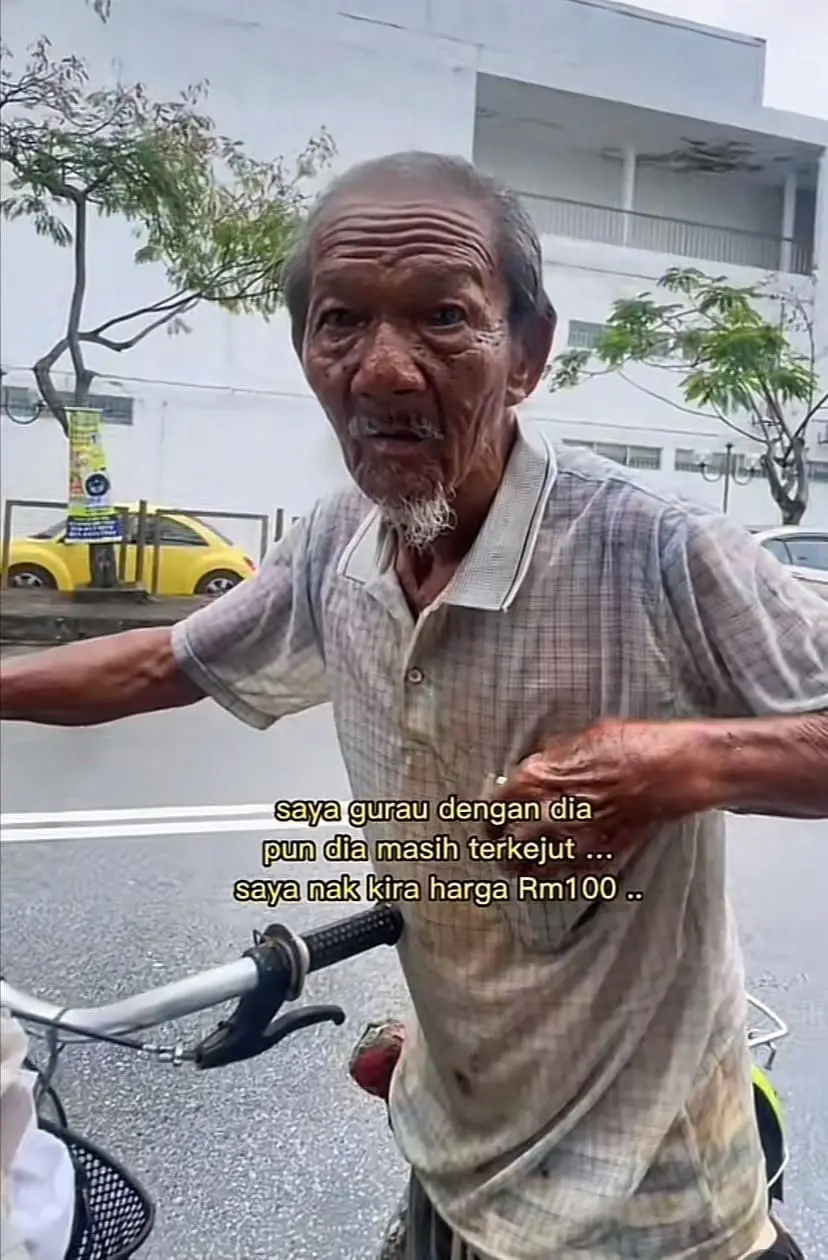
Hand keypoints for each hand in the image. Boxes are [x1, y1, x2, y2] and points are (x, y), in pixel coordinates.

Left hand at [486, 717, 711, 875]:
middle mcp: (549, 817)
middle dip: (502, 853)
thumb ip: (551, 758)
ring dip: (524, 871)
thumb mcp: (578, 738)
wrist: (669, 770)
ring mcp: (575, 842)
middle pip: (510, 849)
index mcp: (536, 781)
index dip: (487, 820)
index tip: (488, 824)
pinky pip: (570, 875)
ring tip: (518, 872)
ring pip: (536, 870)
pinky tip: (555, 874)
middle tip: (499, 854)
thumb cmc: (628, 744)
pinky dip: (558, 877)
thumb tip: (536, 766)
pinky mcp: (600, 856)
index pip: (494, 809)